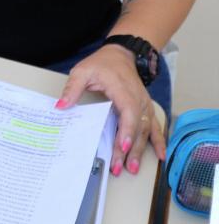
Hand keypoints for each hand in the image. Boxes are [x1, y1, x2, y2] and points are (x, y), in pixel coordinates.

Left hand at [56, 44, 165, 176]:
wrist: (121, 55)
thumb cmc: (102, 64)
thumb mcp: (82, 71)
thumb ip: (72, 89)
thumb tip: (60, 105)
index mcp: (123, 90)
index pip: (128, 114)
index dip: (126, 131)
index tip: (122, 147)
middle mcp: (138, 100)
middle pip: (137, 127)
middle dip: (130, 149)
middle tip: (120, 167)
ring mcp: (144, 105)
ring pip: (146, 130)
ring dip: (142, 150)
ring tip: (133, 168)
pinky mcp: (146, 109)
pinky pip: (155, 127)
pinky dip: (159, 141)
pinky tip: (161, 156)